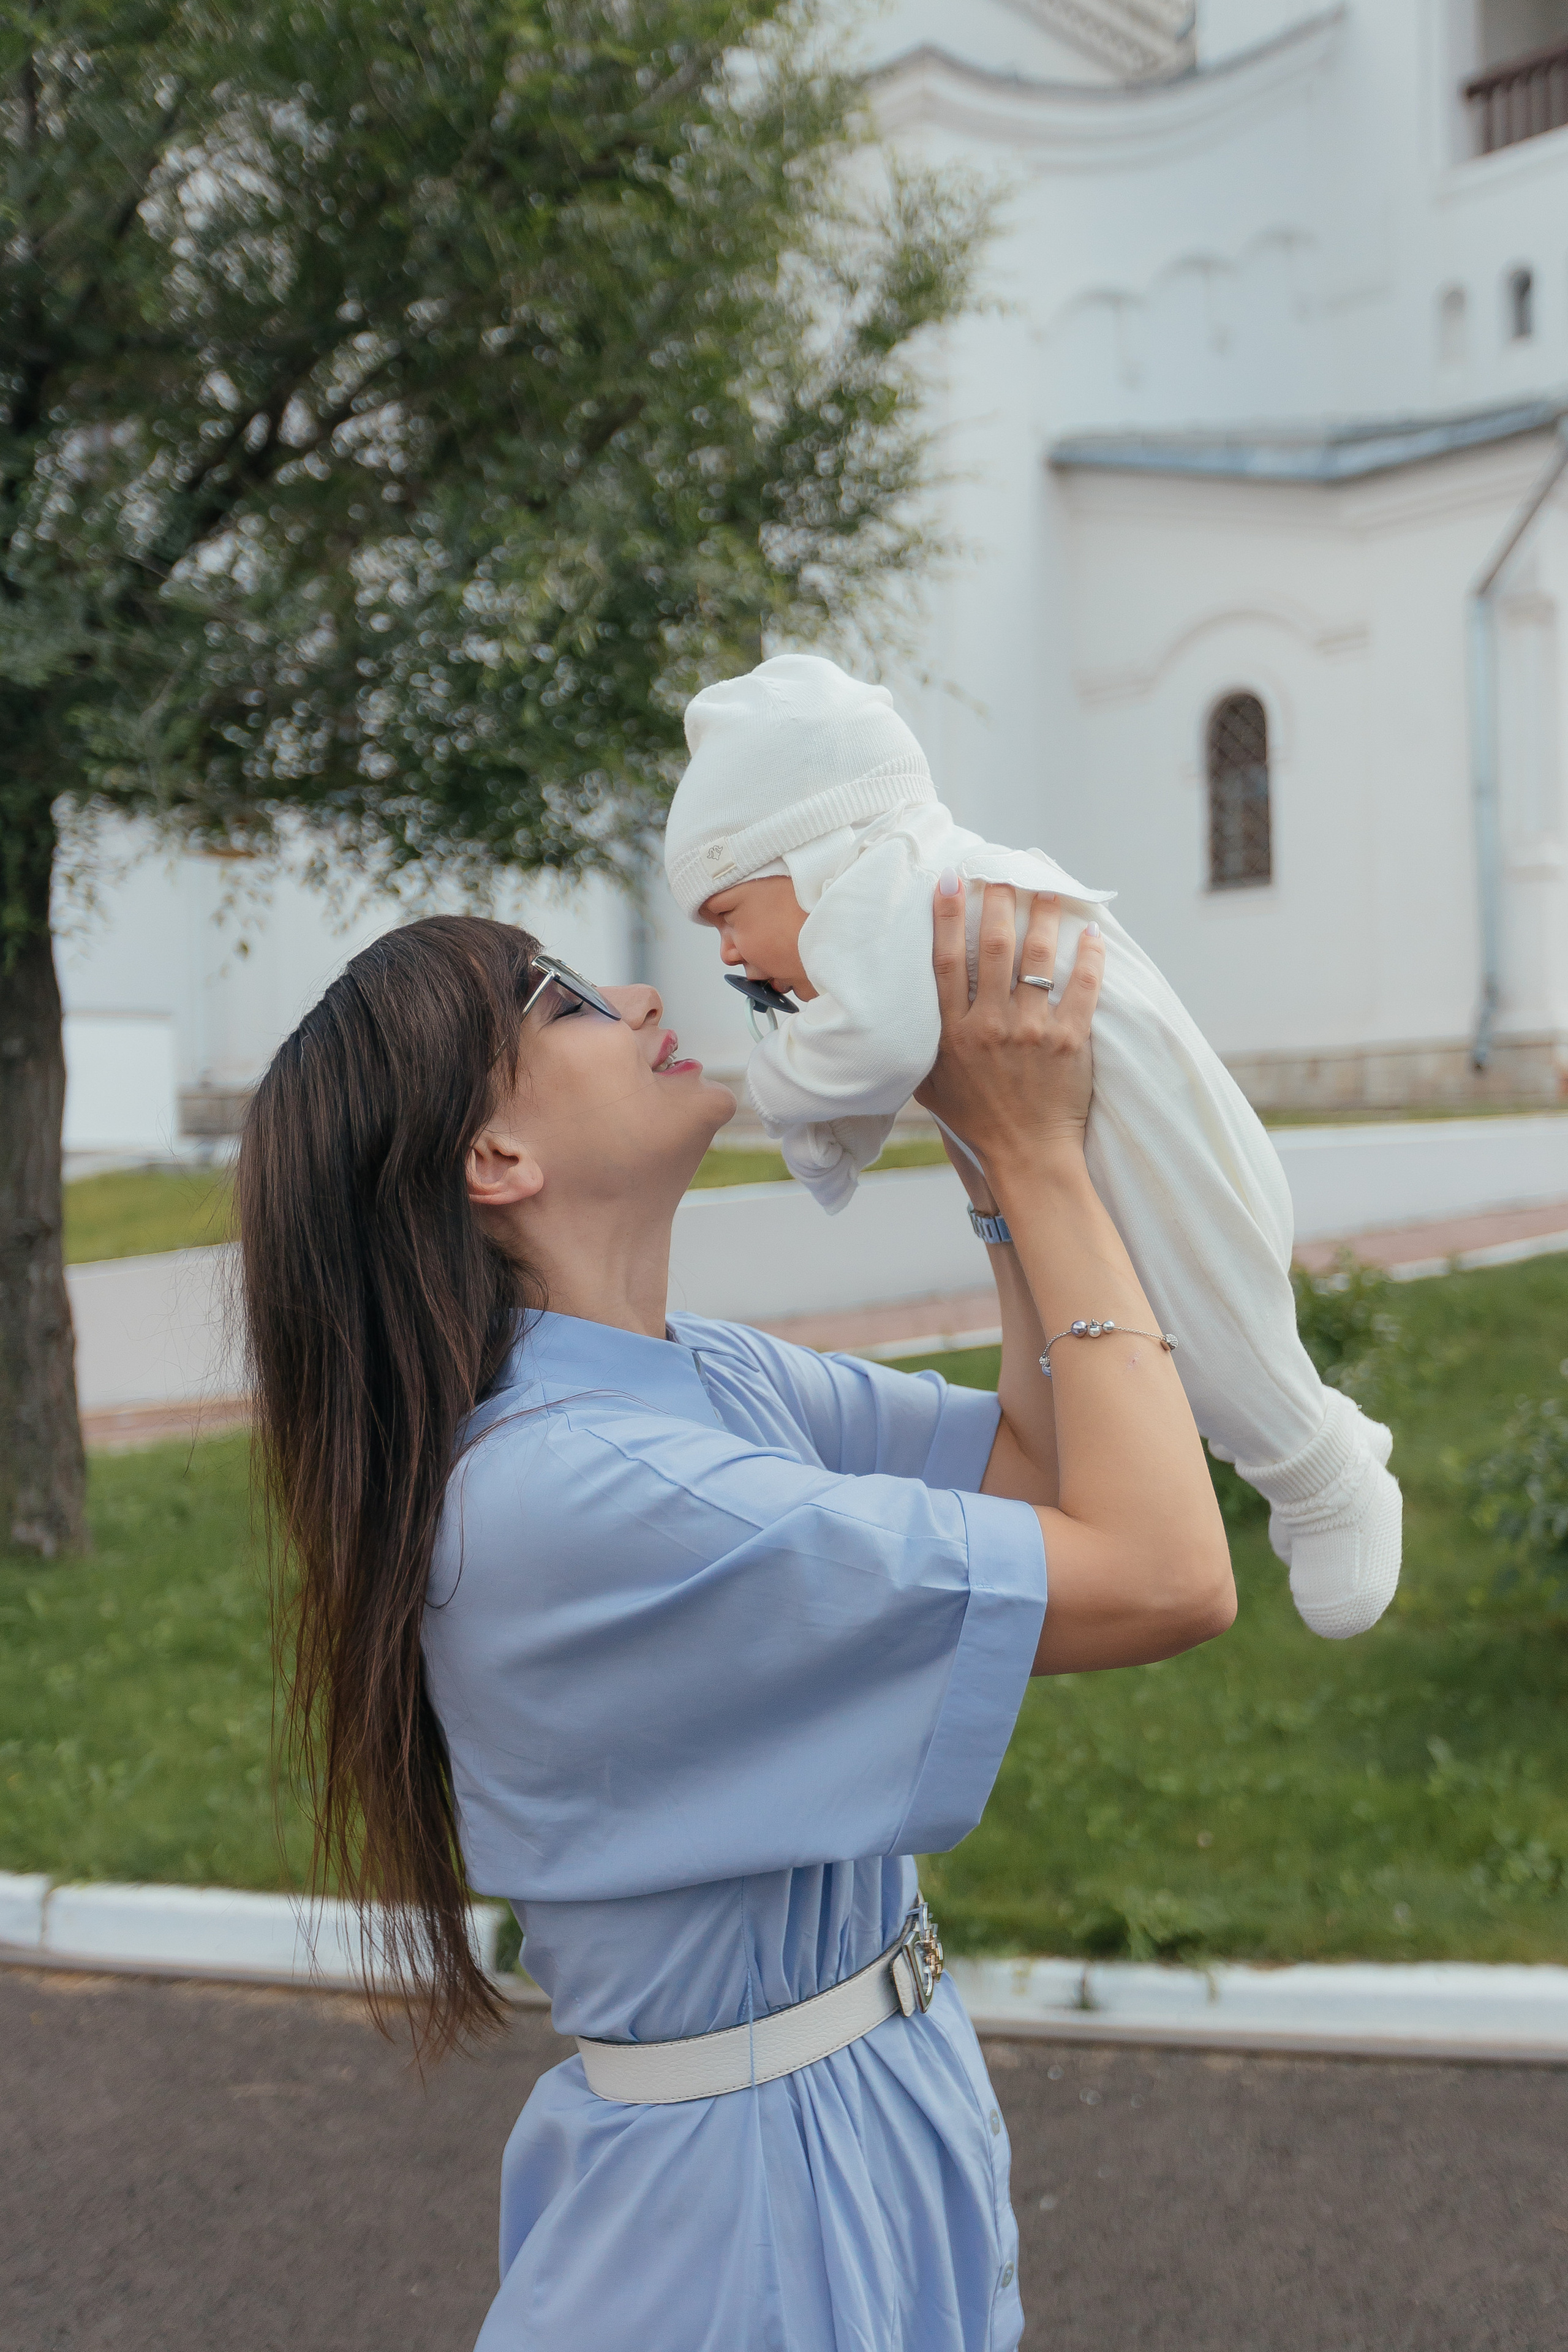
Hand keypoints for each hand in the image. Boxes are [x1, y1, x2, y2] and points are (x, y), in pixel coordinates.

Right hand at [913, 879, 1102, 1174]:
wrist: (1025, 1156)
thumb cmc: (975, 1121)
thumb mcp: (929, 1085)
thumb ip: (919, 1045)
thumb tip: (899, 1011)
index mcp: (952, 1033)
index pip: (945, 962)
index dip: (947, 916)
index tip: (951, 880)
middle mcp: (989, 1026)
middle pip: (993, 948)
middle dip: (998, 902)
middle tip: (1005, 872)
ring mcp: (1031, 1032)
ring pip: (1037, 958)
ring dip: (1043, 917)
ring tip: (1048, 888)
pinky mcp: (1068, 1041)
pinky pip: (1083, 987)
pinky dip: (1089, 957)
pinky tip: (1092, 932)